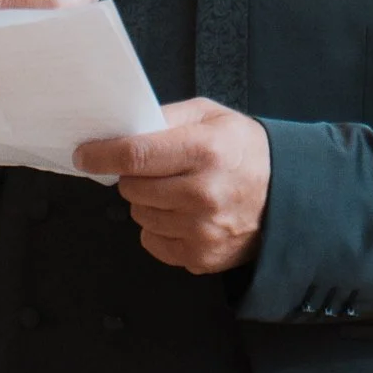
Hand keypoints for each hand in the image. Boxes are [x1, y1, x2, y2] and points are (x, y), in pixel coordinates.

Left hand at [73, 98, 270, 274]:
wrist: (288, 193)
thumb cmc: (242, 148)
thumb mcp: (210, 116)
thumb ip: (164, 118)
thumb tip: (120, 129)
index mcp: (204, 150)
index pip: (136, 155)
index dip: (102, 154)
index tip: (84, 154)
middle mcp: (203, 193)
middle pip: (132, 188)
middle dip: (132, 176)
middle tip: (153, 168)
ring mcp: (202, 230)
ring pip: (139, 216)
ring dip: (146, 202)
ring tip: (174, 190)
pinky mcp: (201, 256)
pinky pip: (152, 242)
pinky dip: (158, 228)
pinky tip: (181, 214)